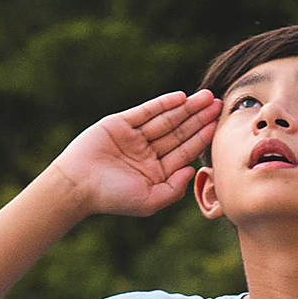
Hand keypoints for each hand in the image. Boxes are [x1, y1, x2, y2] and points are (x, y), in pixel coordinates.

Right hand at [41, 90, 220, 217]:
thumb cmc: (113, 198)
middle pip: (180, 131)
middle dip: (200, 118)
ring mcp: (135, 137)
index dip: (203, 137)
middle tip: (220, 104)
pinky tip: (181, 97)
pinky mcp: (120, 124)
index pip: (186, 150)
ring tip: (206, 97)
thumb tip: (192, 170)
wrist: (77, 185)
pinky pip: (146, 111)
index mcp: (158, 170)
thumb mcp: (150, 200)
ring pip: (166, 119)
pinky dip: (163, 104)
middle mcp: (149, 152)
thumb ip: (174, 189)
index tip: (220, 125)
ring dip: (187, 108)